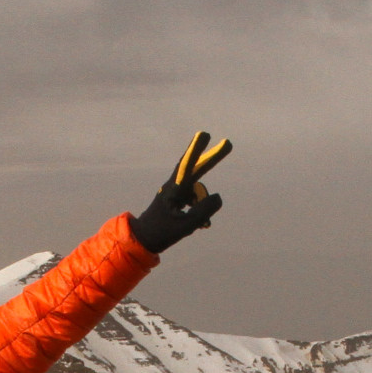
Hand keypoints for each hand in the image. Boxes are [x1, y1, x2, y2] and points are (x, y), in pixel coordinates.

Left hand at [128, 130, 232, 253]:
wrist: (143, 239)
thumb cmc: (161, 232)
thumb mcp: (185, 226)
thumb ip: (203, 211)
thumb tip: (218, 197)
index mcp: (173, 190)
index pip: (186, 166)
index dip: (195, 150)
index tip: (204, 134)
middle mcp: (175, 186)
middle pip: (196, 168)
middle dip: (212, 158)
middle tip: (228, 144)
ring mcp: (178, 192)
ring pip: (199, 193)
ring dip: (203, 207)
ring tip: (202, 224)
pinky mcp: (179, 199)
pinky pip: (196, 202)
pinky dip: (200, 212)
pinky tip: (202, 225)